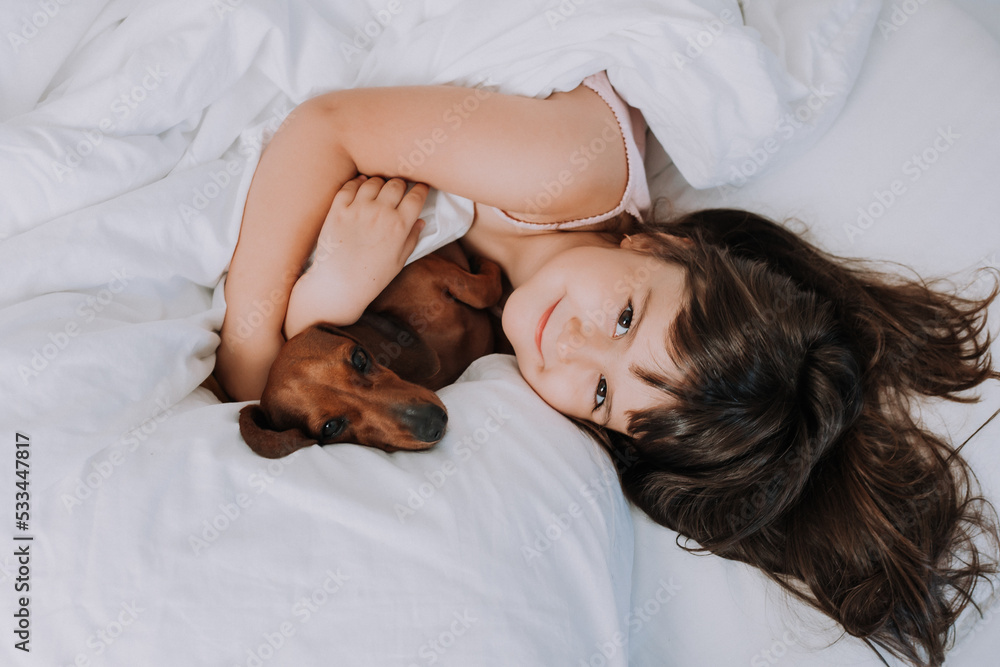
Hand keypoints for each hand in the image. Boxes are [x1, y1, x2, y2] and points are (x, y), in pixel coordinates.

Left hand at [316, 175, 427, 291]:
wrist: (339, 285)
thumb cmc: (371, 278)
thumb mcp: (399, 261)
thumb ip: (412, 238)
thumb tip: (420, 222)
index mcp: (399, 226)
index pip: (416, 197)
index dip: (422, 189)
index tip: (421, 188)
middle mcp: (380, 213)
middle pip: (396, 184)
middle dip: (401, 184)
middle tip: (400, 189)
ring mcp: (357, 209)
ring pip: (374, 181)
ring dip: (380, 182)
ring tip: (380, 189)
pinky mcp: (338, 210)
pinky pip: (350, 186)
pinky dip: (357, 182)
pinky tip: (361, 186)